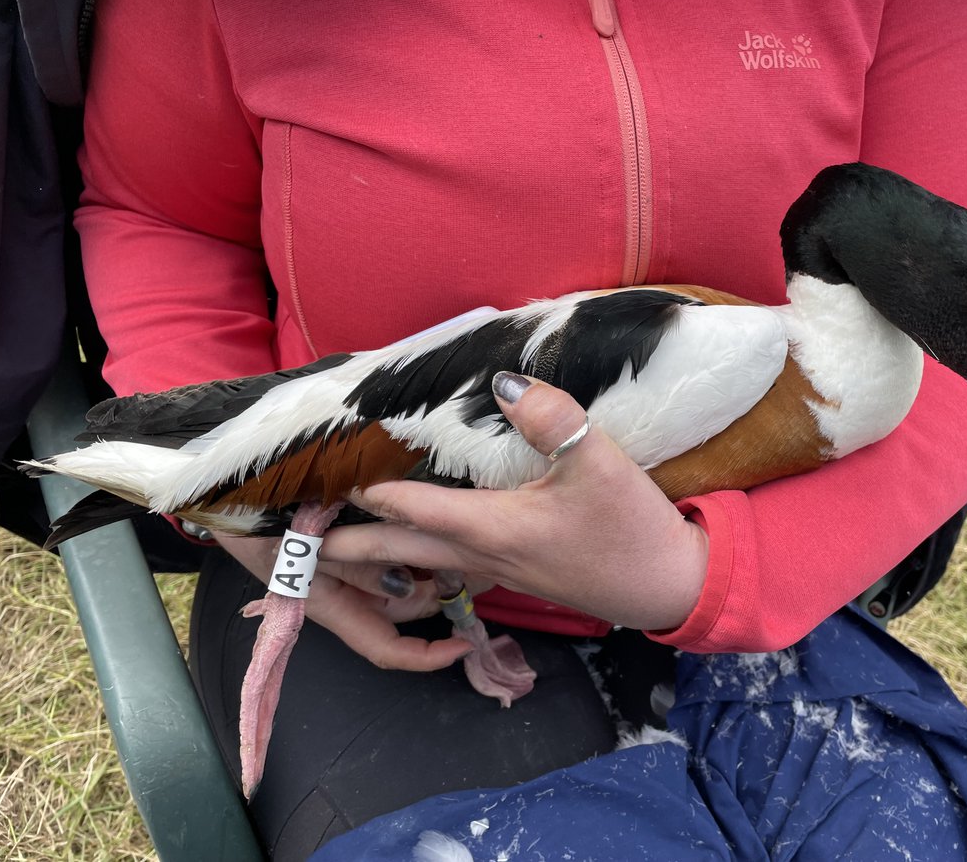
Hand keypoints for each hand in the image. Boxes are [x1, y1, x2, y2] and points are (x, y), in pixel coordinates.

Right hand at [214, 531, 472, 669]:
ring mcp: (344, 564)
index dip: (426, 655)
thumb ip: (353, 566)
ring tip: (462, 542)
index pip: (383, 647)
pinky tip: (430, 519)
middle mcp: (339, 590)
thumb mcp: (302, 543)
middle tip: (474, 566)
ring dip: (428, 565)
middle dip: (436, 595)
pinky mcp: (345, 536)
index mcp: (327, 604)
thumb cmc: (254, 515)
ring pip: (398, 577)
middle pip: (400, 610)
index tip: (465, 643)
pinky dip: (408, 540)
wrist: (221, 482)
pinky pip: (385, 548)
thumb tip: (407, 588)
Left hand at [319, 374, 708, 631]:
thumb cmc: (630, 527)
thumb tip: (502, 379)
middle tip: (299, 539)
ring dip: (375, 559)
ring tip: (337, 550)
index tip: (321, 477)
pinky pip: (448, 572)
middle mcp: (482, 555)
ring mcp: (497, 572)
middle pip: (398, 552)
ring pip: (419, 568)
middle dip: (346, 546)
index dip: (365, 490)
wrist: (667, 586)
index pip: (411, 506)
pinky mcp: (516, 576)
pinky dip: (417, 563)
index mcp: (491, 527)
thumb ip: (549, 416)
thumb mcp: (598, 460)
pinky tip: (414, 557)